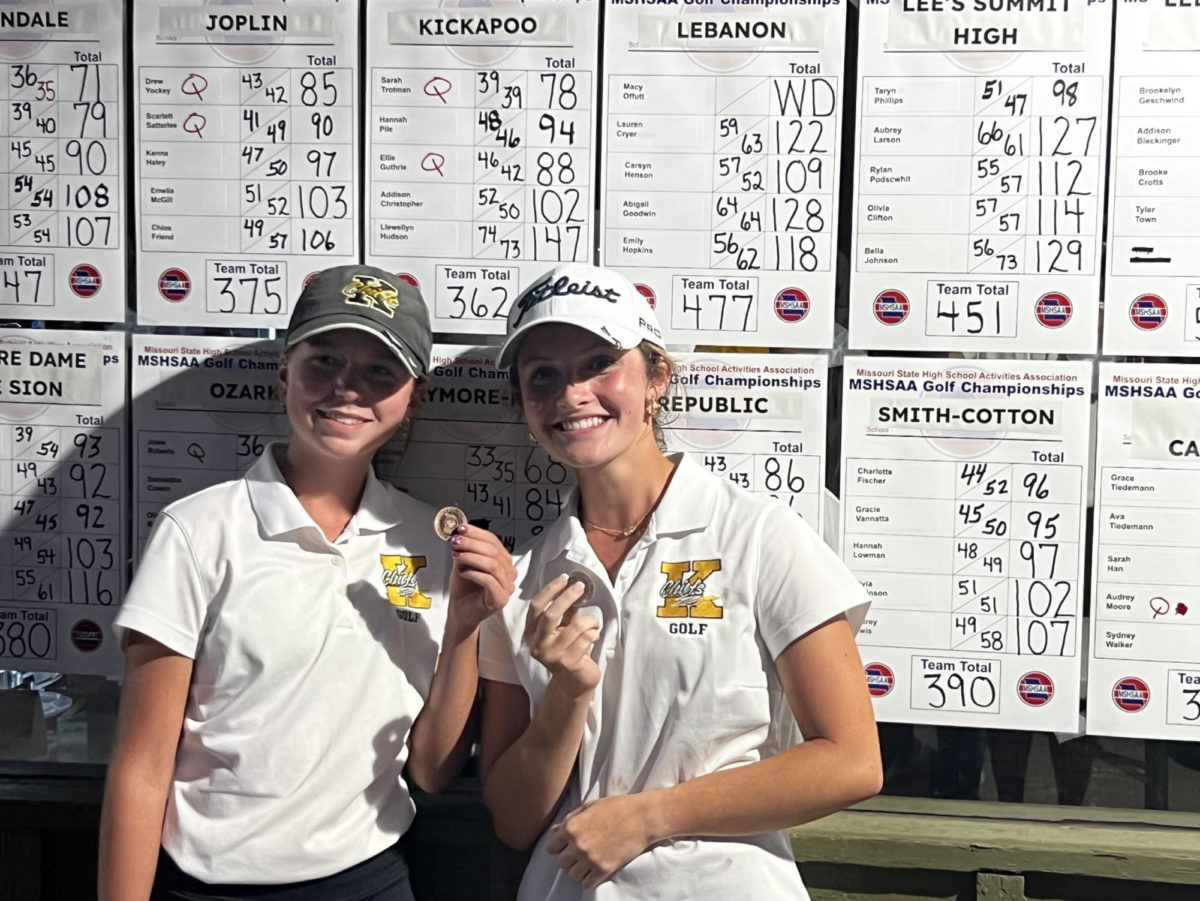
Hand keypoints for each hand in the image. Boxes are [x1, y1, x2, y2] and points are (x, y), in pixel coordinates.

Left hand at [447, 524, 515, 635]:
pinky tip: (463, 572)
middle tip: (456, 541)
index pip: (494, 542)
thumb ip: (465, 549)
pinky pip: (489, 581)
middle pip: (494, 552)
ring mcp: (507, 587)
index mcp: (503, 561)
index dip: (477, 533)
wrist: (460, 612)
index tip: (462, 529)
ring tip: (457, 555)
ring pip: (493, 565)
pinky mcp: (500, 599)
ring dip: (472, 557)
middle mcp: (508, 573)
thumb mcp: (463, 563)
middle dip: (472, 544)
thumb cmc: (464, 589)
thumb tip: (461, 533)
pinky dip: (474, 573)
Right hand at [524, 574, 600, 695]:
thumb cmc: (568, 651)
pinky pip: (588, 637)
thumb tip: (572, 588)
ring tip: (593, 625)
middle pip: (551, 614)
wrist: (573, 684)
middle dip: (568, 597)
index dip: (550, 590)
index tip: (565, 578)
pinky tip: (593, 638)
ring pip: (576, 625)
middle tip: (580, 587)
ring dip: (590, 620)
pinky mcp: (570, 663)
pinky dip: (595, 633)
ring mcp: (553, 656)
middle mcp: (538, 646)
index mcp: (532, 634)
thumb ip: (564, 613)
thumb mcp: (562, 630)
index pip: (536, 607)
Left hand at [548, 794, 656, 888]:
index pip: (552, 848)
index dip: (559, 847)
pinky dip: (589, 880)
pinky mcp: (603, 869)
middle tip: (580, 855)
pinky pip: (586, 884)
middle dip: (569, 859)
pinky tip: (595, 873)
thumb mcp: (590, 806)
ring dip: (578, 871)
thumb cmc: (617, 807)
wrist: (642, 817)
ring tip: (587, 865)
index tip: (567, 847)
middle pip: (562, 863)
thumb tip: (555, 830)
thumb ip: (571, 818)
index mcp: (571, 827)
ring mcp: (590, 858)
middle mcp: (577, 845)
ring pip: (572, 875)